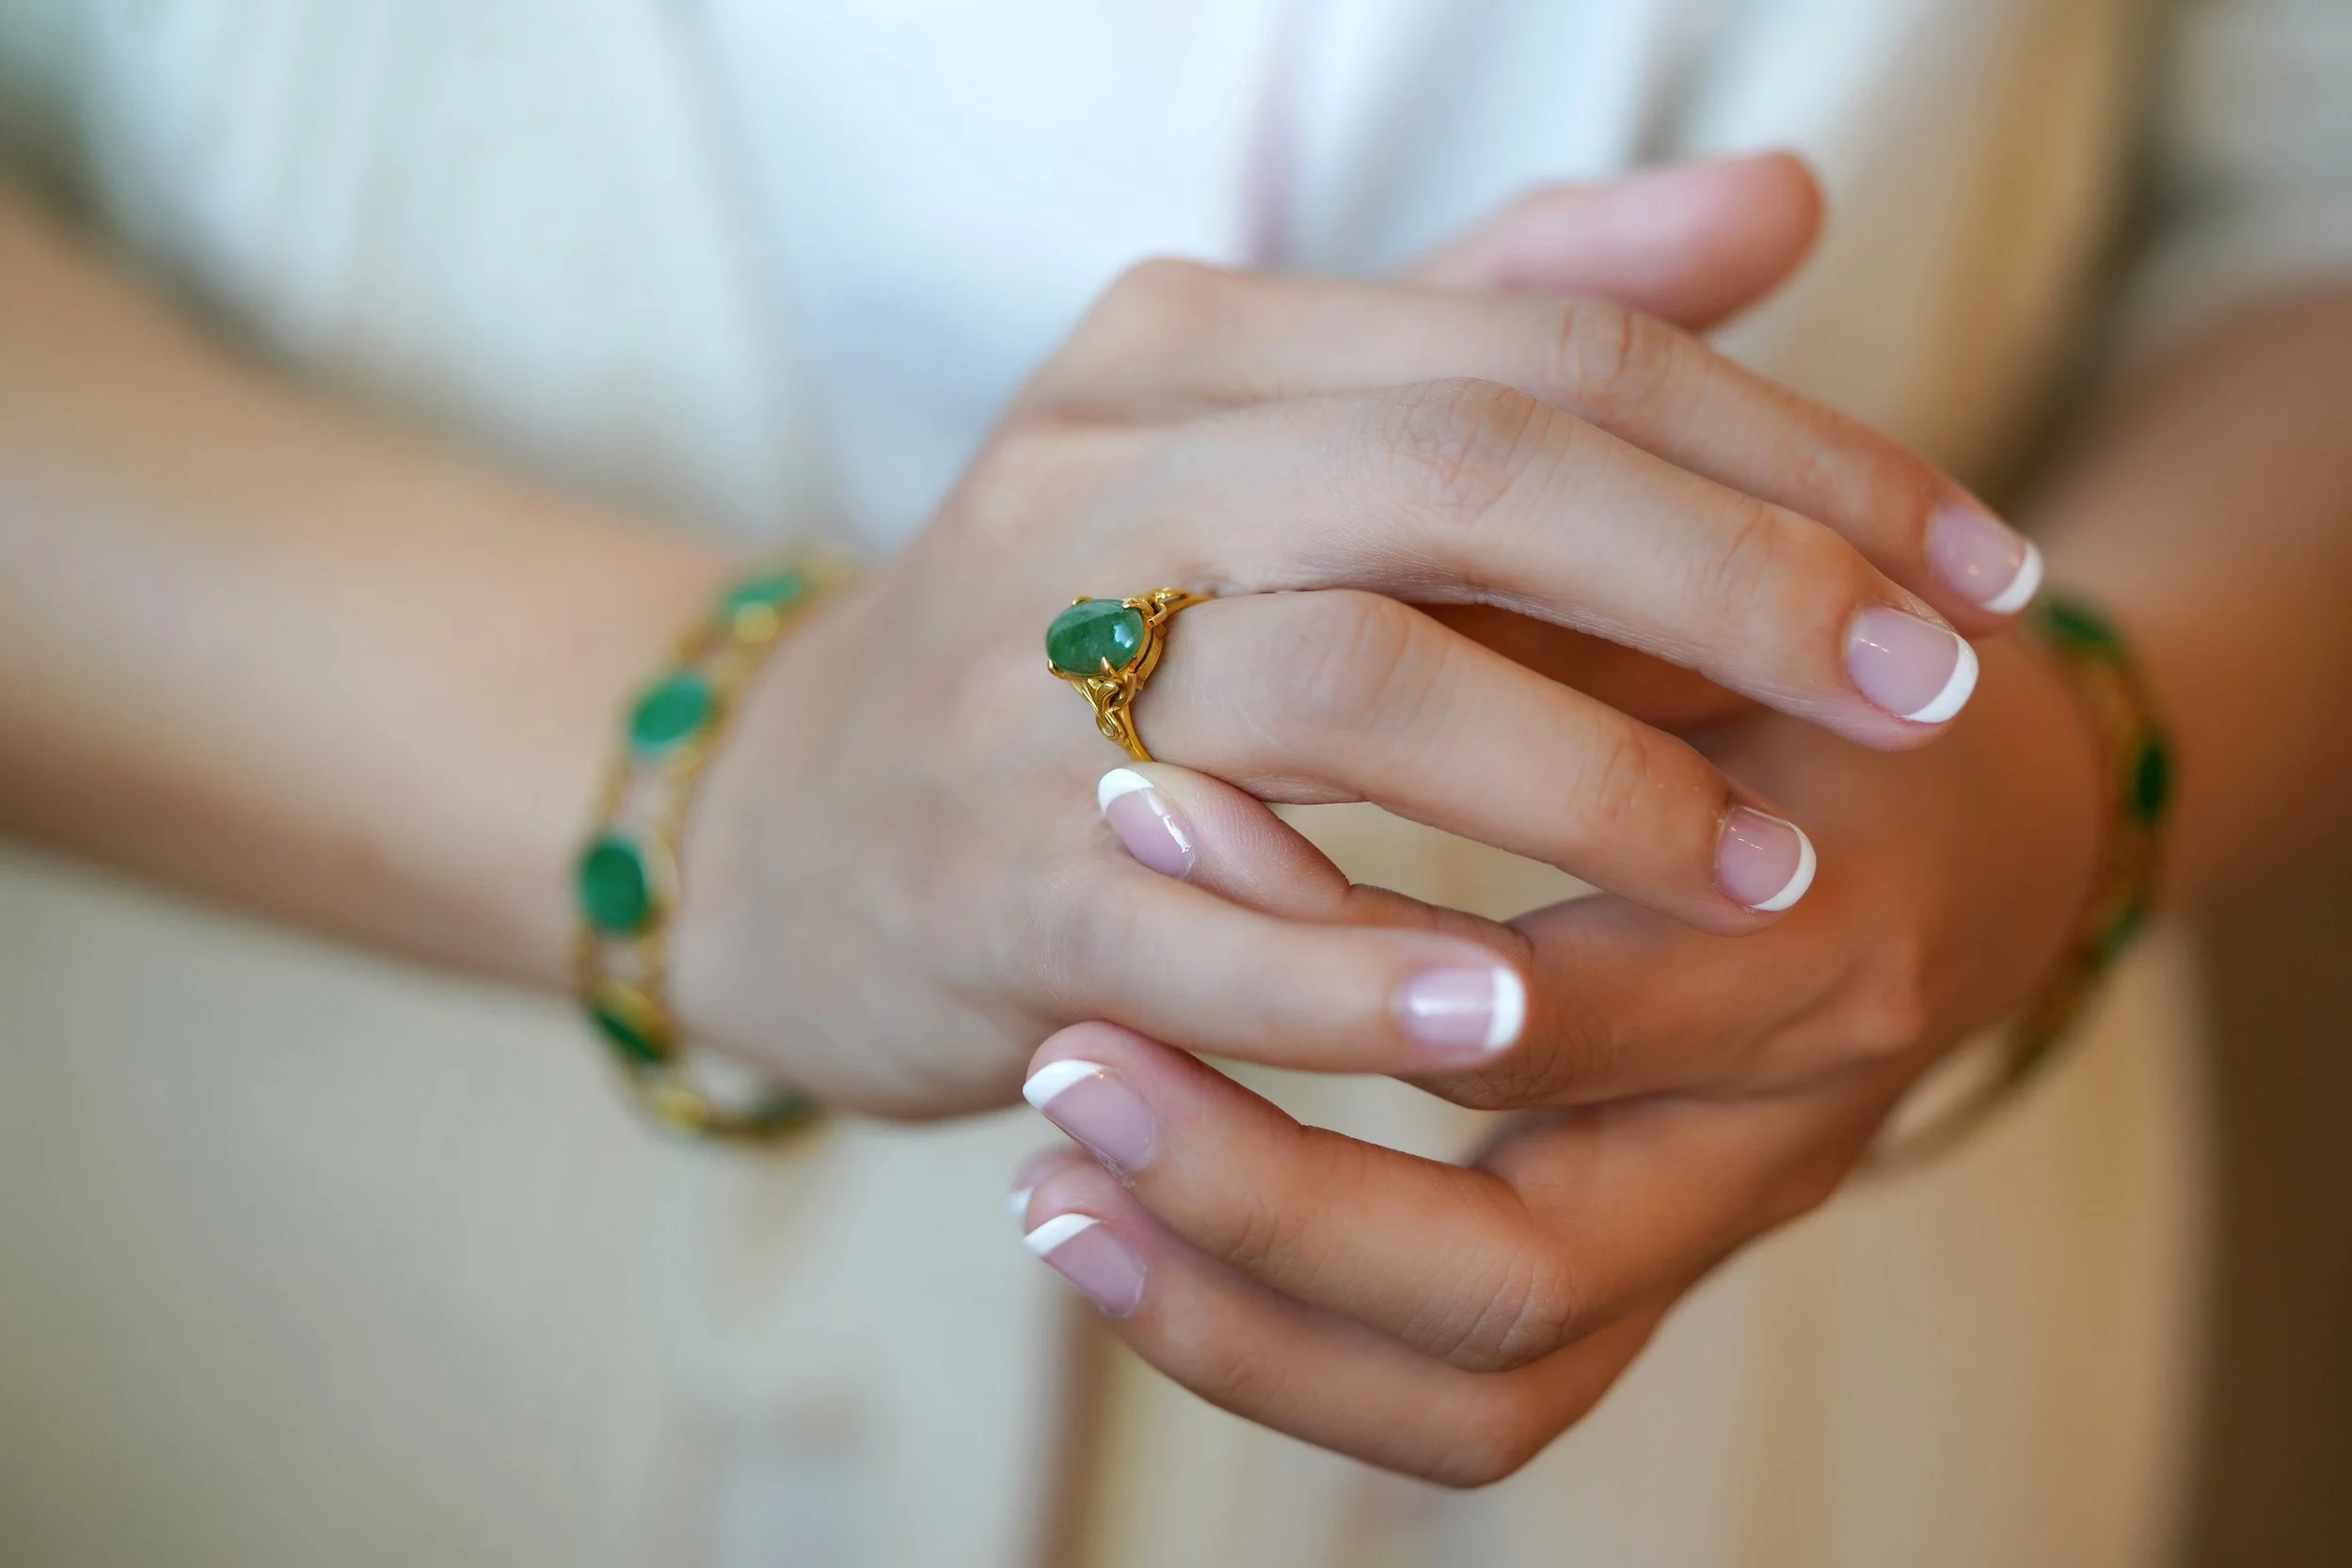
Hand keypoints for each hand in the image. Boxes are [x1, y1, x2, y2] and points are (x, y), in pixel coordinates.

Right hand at [674, 157, 2031, 1116]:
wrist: (788, 826)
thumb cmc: (1082, 639)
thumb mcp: (1268, 439)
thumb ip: (1507, 318)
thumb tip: (1780, 209)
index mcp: (1192, 348)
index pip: (1540, 349)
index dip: (1788, 448)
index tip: (1971, 563)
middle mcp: (1102, 477)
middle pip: (1463, 474)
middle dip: (1732, 580)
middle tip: (1924, 688)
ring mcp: (1026, 679)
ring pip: (1341, 679)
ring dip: (1582, 781)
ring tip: (1763, 868)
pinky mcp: (986, 878)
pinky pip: (1200, 919)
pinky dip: (1365, 965)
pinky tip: (1513, 1010)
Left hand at [1012, 629, 2103, 1482]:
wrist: (1990, 830)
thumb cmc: (1834, 683)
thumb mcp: (1729, 613)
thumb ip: (1552, 609)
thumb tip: (1278, 578)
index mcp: (1820, 941)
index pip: (1540, 1010)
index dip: (1317, 935)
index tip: (1128, 812)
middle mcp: (1769, 1133)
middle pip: (1505, 1273)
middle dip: (1256, 1191)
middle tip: (1058, 1074)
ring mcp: (1704, 1233)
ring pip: (1483, 1383)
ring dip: (1239, 1311)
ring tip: (1047, 1196)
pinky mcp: (1648, 1274)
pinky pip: (1476, 1405)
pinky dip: (1287, 1353)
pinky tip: (1121, 1245)